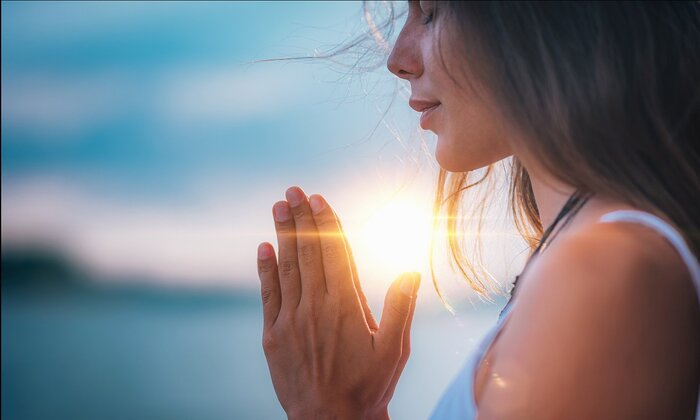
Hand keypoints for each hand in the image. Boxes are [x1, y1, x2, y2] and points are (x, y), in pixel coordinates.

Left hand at [257, 186, 419, 419]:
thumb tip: (411, 269)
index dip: (326, 223)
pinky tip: (263, 247)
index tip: (319, 199)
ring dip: (282, 234)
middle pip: (308, 252)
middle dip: (301, 219)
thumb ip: (401, 307)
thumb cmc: (368, 386)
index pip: (335, 253)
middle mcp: (316, 306)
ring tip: (279, 207)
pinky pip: (268, 294)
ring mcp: (291, 319)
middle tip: (293, 191)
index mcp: (346, 306)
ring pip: (287, 267)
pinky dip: (265, 269)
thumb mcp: (394, 350)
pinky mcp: (273, 334)